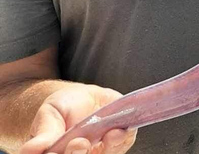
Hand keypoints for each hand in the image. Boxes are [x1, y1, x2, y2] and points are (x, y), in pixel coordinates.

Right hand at [21, 84, 135, 153]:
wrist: (85, 97)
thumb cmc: (62, 108)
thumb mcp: (50, 114)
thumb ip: (44, 132)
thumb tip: (29, 151)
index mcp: (56, 153)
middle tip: (79, 142)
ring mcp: (99, 152)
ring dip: (108, 148)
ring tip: (110, 135)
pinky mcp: (118, 143)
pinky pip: (122, 145)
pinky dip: (122, 139)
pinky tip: (119, 131)